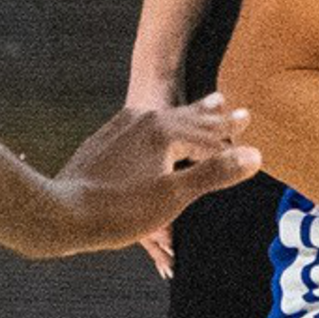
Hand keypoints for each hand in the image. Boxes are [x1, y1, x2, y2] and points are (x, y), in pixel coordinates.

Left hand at [46, 93, 258, 258]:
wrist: (63, 212)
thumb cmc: (122, 210)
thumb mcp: (175, 195)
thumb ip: (215, 173)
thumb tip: (255, 156)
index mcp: (164, 132)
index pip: (207, 130)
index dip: (229, 129)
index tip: (247, 119)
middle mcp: (143, 121)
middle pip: (186, 118)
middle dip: (210, 115)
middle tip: (231, 105)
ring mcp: (120, 129)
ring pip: (162, 118)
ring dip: (186, 115)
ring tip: (202, 105)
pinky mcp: (103, 140)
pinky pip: (139, 126)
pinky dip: (157, 124)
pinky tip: (150, 123)